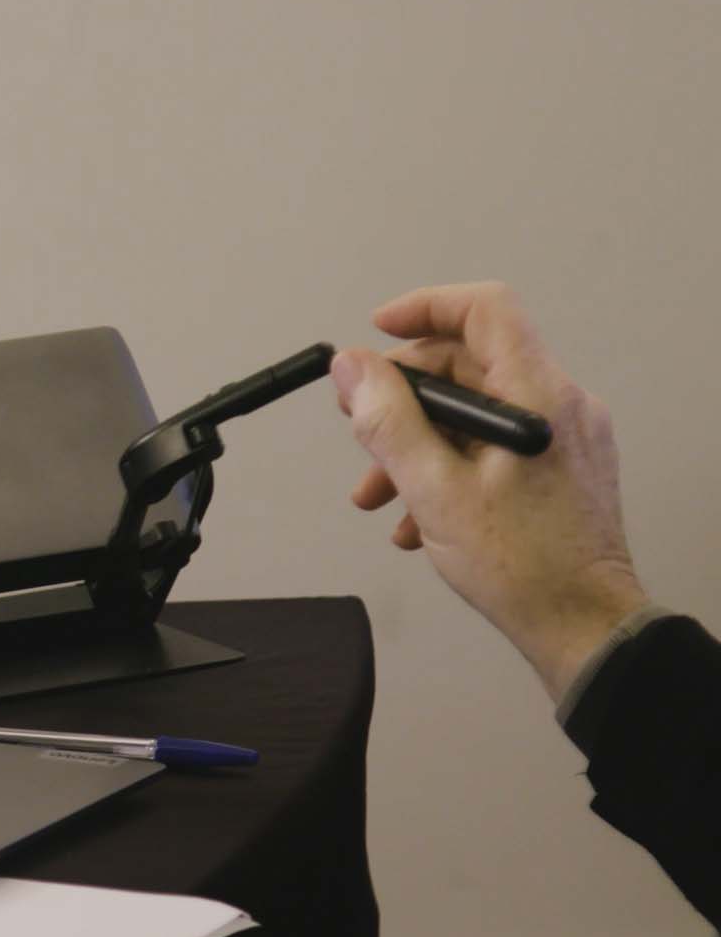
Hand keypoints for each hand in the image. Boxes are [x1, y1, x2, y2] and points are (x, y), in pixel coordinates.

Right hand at [331, 281, 647, 700]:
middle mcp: (559, 405)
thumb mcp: (432, 489)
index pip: (484, 309)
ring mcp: (565, 438)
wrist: (583, 628)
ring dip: (417, 441)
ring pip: (475, 410)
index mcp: (536, 396)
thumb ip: (388, 420)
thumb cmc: (523, 567)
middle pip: (469, 362)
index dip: (425, 307)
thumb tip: (352, 367)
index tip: (379, 332)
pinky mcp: (561, 468)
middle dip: (404, 394)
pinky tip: (414, 516)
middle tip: (360, 424)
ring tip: (376, 491)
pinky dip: (448, 465)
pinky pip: (493, 444)